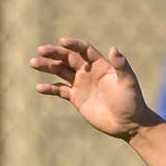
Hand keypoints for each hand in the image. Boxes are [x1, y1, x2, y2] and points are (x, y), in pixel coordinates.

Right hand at [29, 37, 159, 139]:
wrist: (128, 123)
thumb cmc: (131, 101)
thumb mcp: (128, 82)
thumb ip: (121, 66)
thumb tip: (114, 48)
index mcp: (101, 65)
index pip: (84, 50)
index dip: (74, 44)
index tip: (62, 41)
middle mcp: (89, 71)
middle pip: (68, 58)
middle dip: (54, 53)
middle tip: (40, 50)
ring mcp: (81, 84)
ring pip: (60, 71)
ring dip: (47, 67)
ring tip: (33, 63)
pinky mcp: (76, 98)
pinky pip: (59, 90)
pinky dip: (49, 88)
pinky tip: (39, 87)